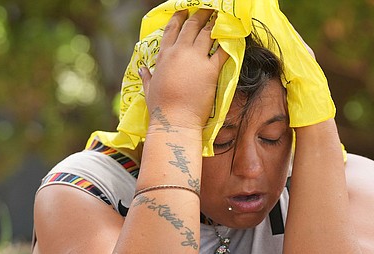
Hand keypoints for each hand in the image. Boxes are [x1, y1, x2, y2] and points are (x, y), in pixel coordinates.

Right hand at [139, 10, 228, 130]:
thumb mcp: (149, 88)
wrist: (175, 121)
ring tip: (220, 17)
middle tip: (207, 9)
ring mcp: (195, 59)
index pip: (171, 29)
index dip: (179, 17)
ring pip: (207, 33)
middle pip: (191, 26)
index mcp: (163, 56)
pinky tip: (232, 36)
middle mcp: (179, 52)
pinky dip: (228, 42)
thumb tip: (141, 69)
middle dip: (200, 15)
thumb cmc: (161, 108)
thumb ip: (147, 76)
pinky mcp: (210, 69)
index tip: (184, 10)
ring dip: (214, 23)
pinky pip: (222, 52)